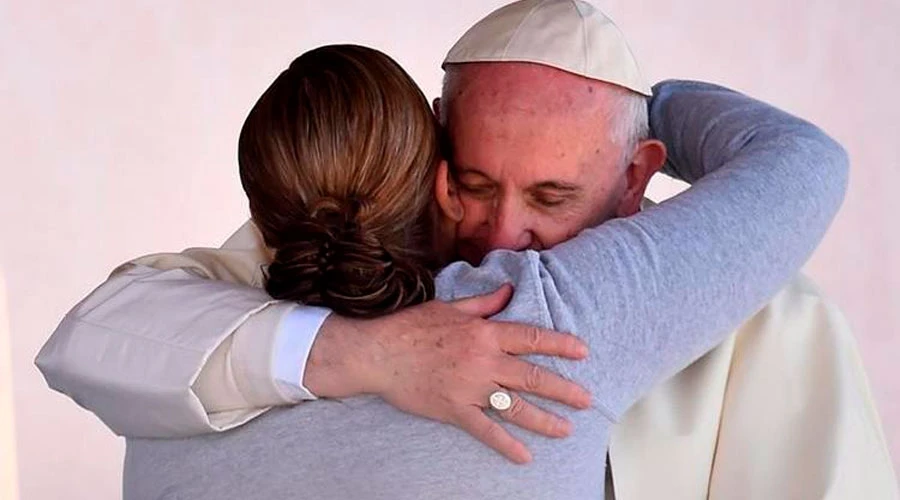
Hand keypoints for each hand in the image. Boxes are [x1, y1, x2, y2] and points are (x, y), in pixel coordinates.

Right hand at [304, 284, 590, 463]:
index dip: (560, 345)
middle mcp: (483, 361)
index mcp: (484, 333)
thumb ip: (483, 303)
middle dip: (563, 389)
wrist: (378, 352)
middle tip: (586, 399)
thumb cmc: (411, 326)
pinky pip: (485, 430)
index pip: (531, 338)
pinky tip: (524, 456)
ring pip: (515, 407)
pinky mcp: (454, 409)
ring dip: (544, 420)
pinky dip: (506, 445)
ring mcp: (470, 388)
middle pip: (532, 376)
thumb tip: (508, 290)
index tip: (583, 352)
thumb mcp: (449, 306)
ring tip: (565, 429)